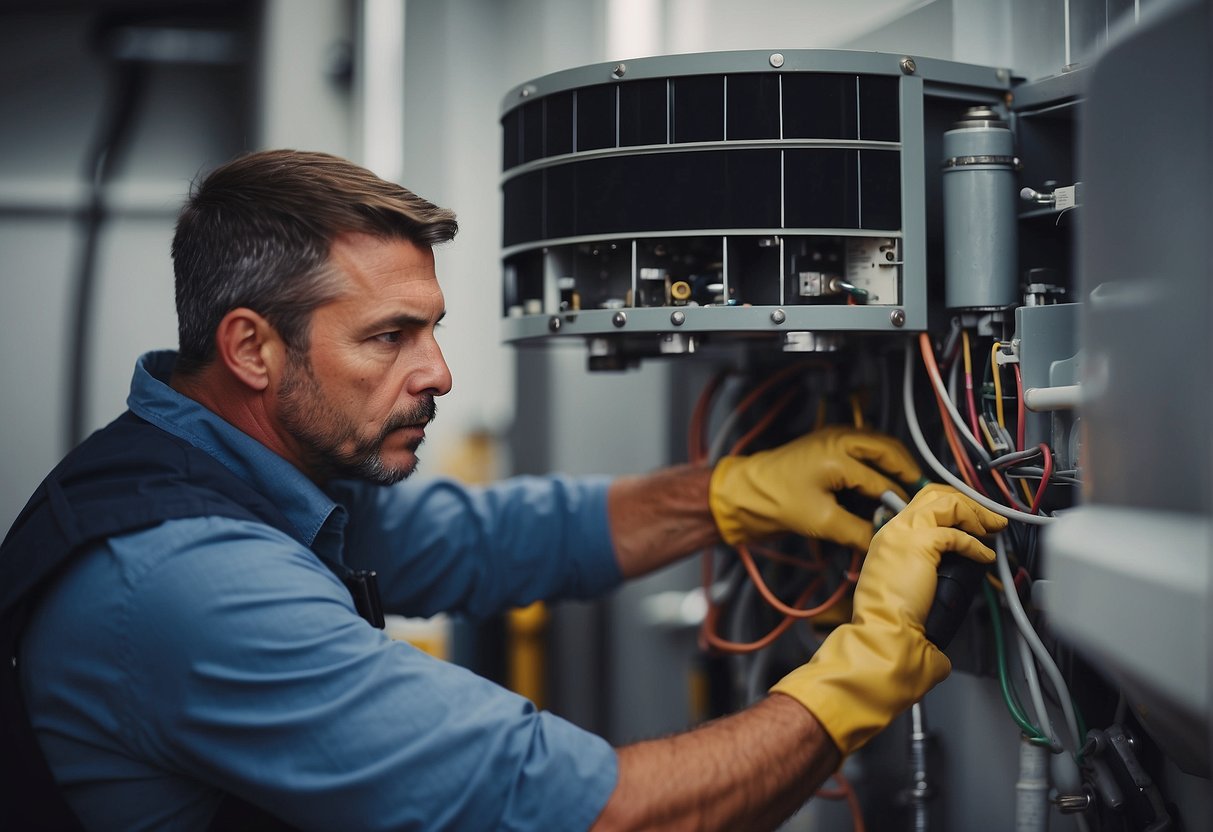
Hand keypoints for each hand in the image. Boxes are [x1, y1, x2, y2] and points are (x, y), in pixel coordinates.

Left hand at [708, 426, 922, 549]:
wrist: (743, 492)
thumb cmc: (775, 501)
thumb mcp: (821, 521)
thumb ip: (858, 532)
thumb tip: (885, 542)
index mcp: (838, 454)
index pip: (881, 481)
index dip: (899, 503)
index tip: (913, 520)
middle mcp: (840, 438)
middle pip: (888, 450)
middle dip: (907, 471)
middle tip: (923, 493)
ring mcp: (834, 437)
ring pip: (878, 445)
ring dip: (894, 463)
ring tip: (909, 487)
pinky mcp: (828, 444)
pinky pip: (863, 447)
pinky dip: (877, 462)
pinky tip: (883, 481)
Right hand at [768, 485, 1007, 754]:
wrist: (881, 634)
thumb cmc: (888, 624)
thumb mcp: (902, 591)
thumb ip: (919, 580)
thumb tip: (942, 596)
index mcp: (888, 539)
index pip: (920, 506)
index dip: (951, 507)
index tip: (972, 521)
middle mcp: (894, 530)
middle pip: (934, 494)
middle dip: (967, 501)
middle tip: (988, 519)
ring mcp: (905, 534)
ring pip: (947, 502)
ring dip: (976, 513)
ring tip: (993, 529)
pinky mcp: (921, 544)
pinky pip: (957, 534)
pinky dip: (976, 545)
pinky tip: (985, 558)